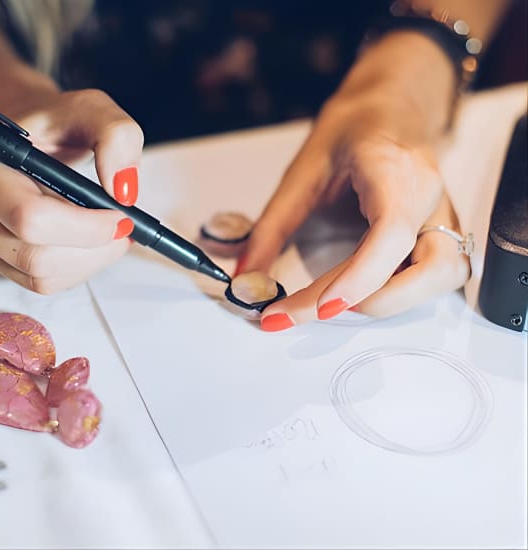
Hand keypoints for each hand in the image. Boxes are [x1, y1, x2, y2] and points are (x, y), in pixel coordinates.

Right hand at [0, 88, 143, 293]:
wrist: (36, 138)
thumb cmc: (59, 123)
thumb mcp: (94, 112)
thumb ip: (116, 136)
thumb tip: (124, 191)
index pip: (30, 218)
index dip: (86, 227)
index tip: (123, 216)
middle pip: (36, 257)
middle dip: (95, 248)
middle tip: (124, 227)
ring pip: (42, 277)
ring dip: (91, 261)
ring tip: (110, 231)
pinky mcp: (0, 257)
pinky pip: (43, 283)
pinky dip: (79, 269)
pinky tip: (90, 242)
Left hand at [239, 84, 470, 329]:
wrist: (390, 107)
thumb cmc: (351, 130)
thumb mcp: (302, 172)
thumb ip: (272, 227)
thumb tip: (246, 277)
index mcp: (394, 170)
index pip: (391, 234)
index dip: (360, 277)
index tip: (321, 307)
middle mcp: (429, 195)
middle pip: (433, 268)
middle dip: (378, 301)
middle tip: (321, 307)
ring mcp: (443, 213)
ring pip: (445, 275)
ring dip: (396, 300)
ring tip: (343, 299)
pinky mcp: (441, 227)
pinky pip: (436, 272)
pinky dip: (402, 292)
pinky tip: (364, 289)